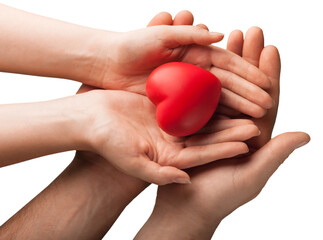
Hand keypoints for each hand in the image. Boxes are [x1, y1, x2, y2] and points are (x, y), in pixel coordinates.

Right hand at [76, 86, 259, 184]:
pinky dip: (204, 91)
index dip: (224, 149)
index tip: (247, 144)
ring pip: (202, 115)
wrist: (88, 120)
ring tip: (246, 101)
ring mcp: (170, 122)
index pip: (203, 155)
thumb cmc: (106, 143)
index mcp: (170, 157)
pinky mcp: (164, 105)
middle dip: (231, 129)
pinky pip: (188, 96)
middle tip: (256, 122)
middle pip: (207, 135)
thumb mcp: (133, 163)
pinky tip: (221, 84)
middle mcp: (173, 140)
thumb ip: (159, 174)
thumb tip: (186, 181)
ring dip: (223, 109)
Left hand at [89, 11, 273, 117]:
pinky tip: (230, 126)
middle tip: (266, 106)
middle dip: (248, 94)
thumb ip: (189, 34)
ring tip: (256, 119)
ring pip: (216, 101)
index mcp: (194, 53)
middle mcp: (194, 72)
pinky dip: (214, 119)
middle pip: (226, 84)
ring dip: (236, 109)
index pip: (227, 64)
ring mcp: (185, 91)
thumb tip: (222, 35)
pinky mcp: (174, 105)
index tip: (266, 85)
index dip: (247, 74)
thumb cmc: (131, 45)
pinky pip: (198, 113)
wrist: (108, 64)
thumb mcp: (160, 34)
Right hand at [135, 27, 309, 238]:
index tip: (271, 48)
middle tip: (252, 31)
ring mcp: (211, 124)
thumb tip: (306, 134)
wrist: (183, 209)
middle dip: (249, 60)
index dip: (269, 75)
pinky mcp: (192, 125)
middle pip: (244, 88)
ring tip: (228, 36)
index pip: (265, 101)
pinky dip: (202, 78)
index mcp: (252, 137)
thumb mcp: (251, 178)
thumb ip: (276, 156)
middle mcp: (233, 127)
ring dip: (226, 63)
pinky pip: (199, 98)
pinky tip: (202, 58)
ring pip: (221, 88)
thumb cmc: (218, 199)